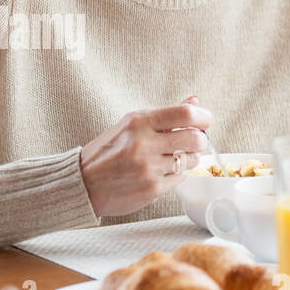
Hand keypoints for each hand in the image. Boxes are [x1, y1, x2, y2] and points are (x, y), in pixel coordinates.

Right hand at [80, 95, 210, 216]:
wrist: (84, 183)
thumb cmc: (106, 152)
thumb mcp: (130, 125)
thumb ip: (164, 115)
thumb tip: (194, 101)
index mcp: (139, 122)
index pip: (185, 114)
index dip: (203, 117)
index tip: (205, 121)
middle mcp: (144, 144)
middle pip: (195, 139)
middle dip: (199, 140)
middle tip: (192, 141)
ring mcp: (149, 168)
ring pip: (191, 160)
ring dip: (188, 158)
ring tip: (172, 157)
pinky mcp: (153, 189)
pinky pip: (180, 178)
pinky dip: (176, 173)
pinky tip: (160, 171)